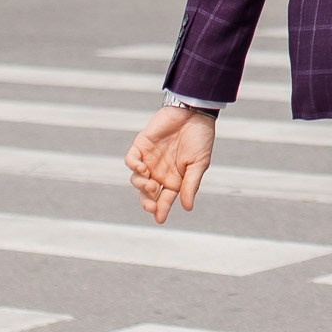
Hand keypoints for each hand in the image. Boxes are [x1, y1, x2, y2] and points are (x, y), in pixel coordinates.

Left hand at [124, 103, 216, 224]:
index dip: (161, 210)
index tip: (160, 219)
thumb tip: (187, 208)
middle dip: (147, 202)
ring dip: (141, 186)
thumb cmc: (200, 138)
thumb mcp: (199, 164)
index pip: (164, 199)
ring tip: (151, 185)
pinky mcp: (141, 145)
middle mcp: (160, 172)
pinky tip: (142, 169)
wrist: (194, 112)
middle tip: (150, 206)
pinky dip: (133, 166)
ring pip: (137, 179)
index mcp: (175, 179)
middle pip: (147, 193)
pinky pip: (131, 160)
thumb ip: (190, 185)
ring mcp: (149, 159)